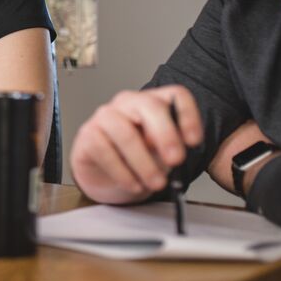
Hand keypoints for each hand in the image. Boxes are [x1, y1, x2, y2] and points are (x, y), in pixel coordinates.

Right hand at [70, 85, 202, 204]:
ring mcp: (105, 116)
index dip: (188, 116)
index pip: (176, 95)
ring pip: (126, 133)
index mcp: (153, 102)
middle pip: (150, 106)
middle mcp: (128, 103)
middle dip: (166, 135)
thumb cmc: (138, 160)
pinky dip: (122, 173)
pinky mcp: (87, 134)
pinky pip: (105, 151)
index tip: (194, 141)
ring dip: (144, 163)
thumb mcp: (162, 154)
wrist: (106, 177)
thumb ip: (169, 148)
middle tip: (176, 161)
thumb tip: (171, 152)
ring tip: (156, 184)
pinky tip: (133, 185)